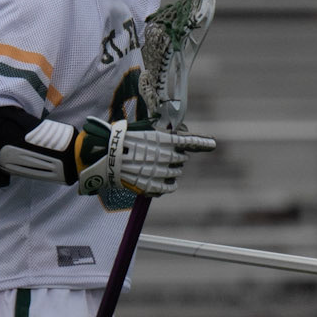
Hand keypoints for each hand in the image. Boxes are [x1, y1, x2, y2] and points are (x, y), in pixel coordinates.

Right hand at [74, 117, 215, 197]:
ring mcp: (160, 172)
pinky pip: (169, 187)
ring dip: (172, 170)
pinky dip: (169, 185)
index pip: (188, 142)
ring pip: (176, 173)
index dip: (202, 143)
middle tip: (164, 155)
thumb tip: (178, 132)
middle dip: (176, 157)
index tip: (213, 144)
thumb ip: (162, 132)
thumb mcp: (143, 129)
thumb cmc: (122, 139)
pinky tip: (165, 182)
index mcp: (164, 140)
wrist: (104, 157)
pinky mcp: (153, 186)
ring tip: (159, 167)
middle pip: (182, 159)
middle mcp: (165, 156)